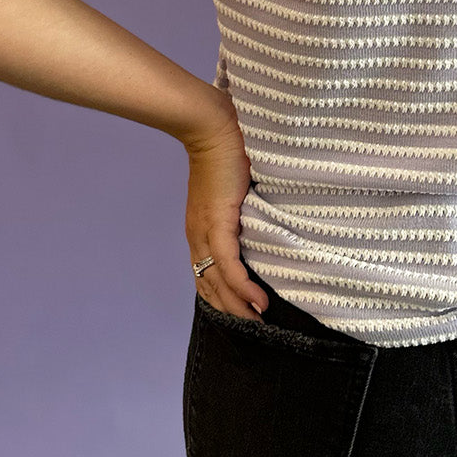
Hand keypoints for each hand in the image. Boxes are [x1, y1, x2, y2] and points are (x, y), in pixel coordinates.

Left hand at [184, 109, 268, 320]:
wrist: (213, 128)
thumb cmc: (227, 152)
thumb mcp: (230, 191)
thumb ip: (237, 210)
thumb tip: (256, 222)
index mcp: (199, 230)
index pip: (206, 276)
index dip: (222, 299)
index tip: (242, 315)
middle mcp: (198, 236)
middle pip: (209, 286)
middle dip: (231, 311)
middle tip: (254, 328)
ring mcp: (205, 231)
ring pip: (218, 282)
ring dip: (238, 306)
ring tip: (259, 322)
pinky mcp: (218, 222)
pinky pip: (229, 266)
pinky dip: (243, 287)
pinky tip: (257, 302)